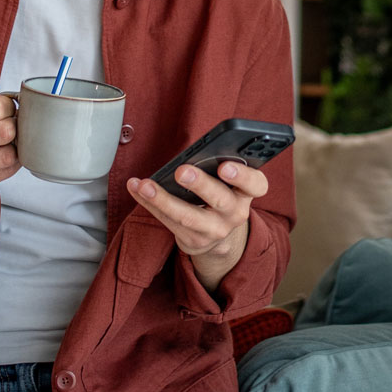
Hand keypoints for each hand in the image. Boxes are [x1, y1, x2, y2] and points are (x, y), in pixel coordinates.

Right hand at [0, 92, 18, 239]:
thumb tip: (16, 104)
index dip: (9, 108)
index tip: (7, 111)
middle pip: (6, 131)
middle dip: (13, 128)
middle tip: (9, 128)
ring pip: (9, 155)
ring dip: (14, 148)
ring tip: (6, 144)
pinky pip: (4, 173)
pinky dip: (10, 164)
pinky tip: (0, 158)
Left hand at [126, 161, 268, 292]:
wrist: (218, 234)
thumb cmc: (220, 193)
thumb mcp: (229, 182)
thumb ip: (218, 165)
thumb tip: (193, 151)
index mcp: (245, 192)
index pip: (255, 184)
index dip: (242, 176)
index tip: (225, 166)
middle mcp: (234, 213)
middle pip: (220, 199)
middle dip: (200, 184)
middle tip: (181, 172)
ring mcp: (213, 230)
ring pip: (188, 216)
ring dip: (163, 199)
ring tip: (145, 185)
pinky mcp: (192, 239)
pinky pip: (167, 221)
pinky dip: (149, 203)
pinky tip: (136, 188)